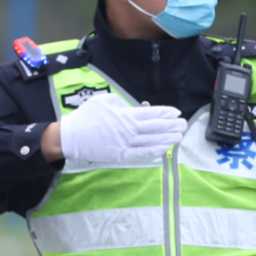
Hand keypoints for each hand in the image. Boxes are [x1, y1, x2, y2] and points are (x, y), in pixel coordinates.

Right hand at [54, 93, 183, 162]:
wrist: (72, 137)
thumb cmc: (86, 116)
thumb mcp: (103, 101)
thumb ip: (120, 103)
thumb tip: (131, 108)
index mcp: (125, 115)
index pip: (151, 114)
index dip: (165, 113)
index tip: (176, 112)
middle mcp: (129, 130)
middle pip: (155, 127)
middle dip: (171, 125)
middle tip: (184, 124)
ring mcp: (126, 144)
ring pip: (151, 141)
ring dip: (167, 138)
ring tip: (179, 136)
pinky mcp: (121, 155)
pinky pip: (141, 153)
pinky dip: (154, 150)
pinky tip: (164, 148)